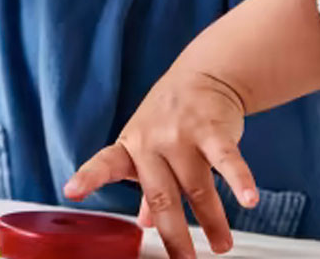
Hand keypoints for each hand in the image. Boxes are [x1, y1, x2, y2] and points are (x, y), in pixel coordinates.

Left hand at [64, 67, 258, 258]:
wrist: (202, 76)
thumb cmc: (170, 117)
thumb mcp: (148, 145)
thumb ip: (146, 185)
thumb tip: (144, 223)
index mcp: (131, 146)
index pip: (105, 163)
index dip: (88, 179)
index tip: (71, 191)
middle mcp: (152, 141)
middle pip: (161, 195)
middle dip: (174, 235)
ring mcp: (182, 135)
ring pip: (197, 187)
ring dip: (212, 221)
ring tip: (221, 245)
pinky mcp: (212, 130)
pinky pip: (226, 160)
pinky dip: (240, 181)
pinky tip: (248, 200)